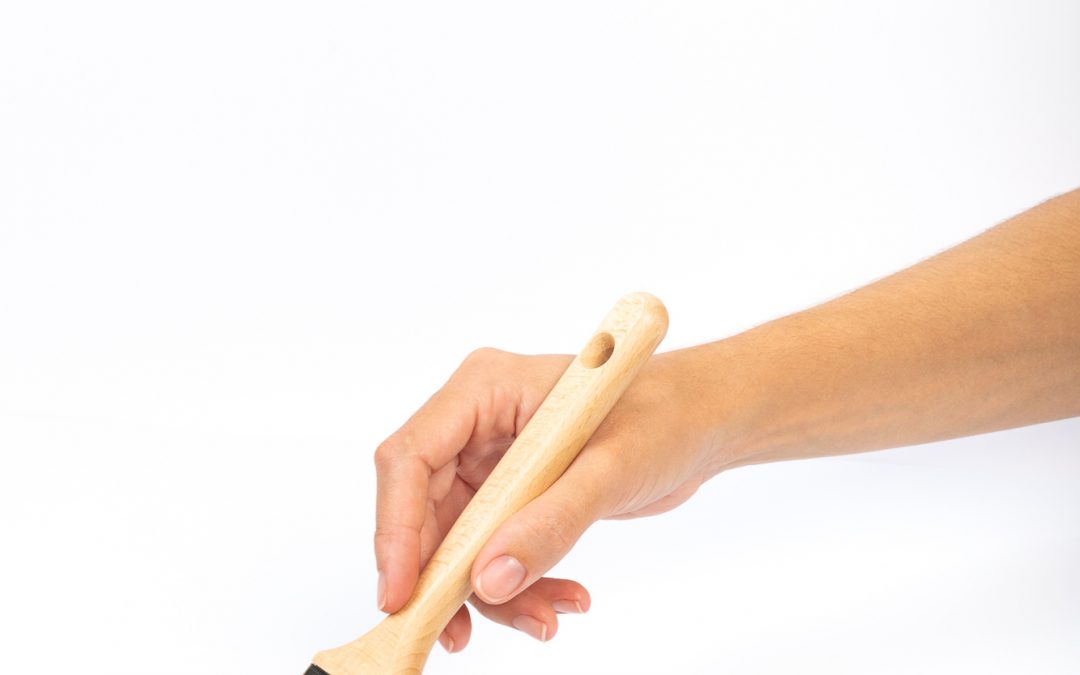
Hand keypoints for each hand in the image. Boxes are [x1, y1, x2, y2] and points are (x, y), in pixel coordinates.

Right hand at [373, 346, 720, 650]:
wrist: (703, 421)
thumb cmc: (664, 416)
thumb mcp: (609, 470)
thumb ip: (549, 523)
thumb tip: (487, 581)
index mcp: (485, 388)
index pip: (409, 457)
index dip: (395, 528)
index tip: (401, 594)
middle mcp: (476, 422)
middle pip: (422, 508)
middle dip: (442, 575)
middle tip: (457, 634)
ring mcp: (491, 460)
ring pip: (457, 541)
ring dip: (490, 592)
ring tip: (545, 620)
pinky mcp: (512, 493)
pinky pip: (491, 551)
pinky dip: (518, 586)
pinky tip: (560, 601)